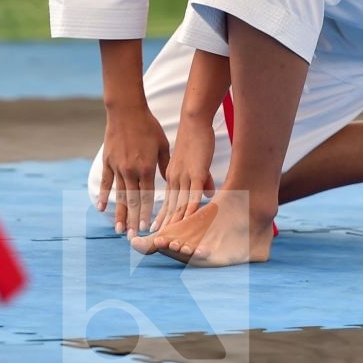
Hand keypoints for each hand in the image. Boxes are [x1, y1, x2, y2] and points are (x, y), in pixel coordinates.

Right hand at [98, 104, 170, 234]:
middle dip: (132, 220)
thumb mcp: (163, 145)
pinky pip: (106, 183)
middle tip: (132, 236)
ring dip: (119, 214)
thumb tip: (170, 182)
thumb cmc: (148, 126)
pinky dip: (104, 196)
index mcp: (147, 168)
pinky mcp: (108, 162)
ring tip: (118, 229)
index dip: (147, 213)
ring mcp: (118, 167)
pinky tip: (101, 209)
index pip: (148, 196)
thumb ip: (165, 165)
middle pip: (132, 201)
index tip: (146, 228)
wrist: (126, 111)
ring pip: (119, 196)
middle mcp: (131, 171)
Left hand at [154, 116, 214, 232]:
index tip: (154, 231)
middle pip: (170, 206)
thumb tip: (208, 194)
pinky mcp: (197, 172)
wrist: (194, 121)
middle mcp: (175, 178)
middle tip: (158, 241)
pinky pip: (194, 192)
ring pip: (180, 202)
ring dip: (176, 221)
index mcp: (172, 176)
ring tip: (172, 237)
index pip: (167, 201)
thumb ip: (202, 179)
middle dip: (165, 225)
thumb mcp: (196, 163)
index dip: (162, 217)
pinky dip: (192, 206)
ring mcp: (185, 176)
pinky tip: (190, 218)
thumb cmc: (195, 140)